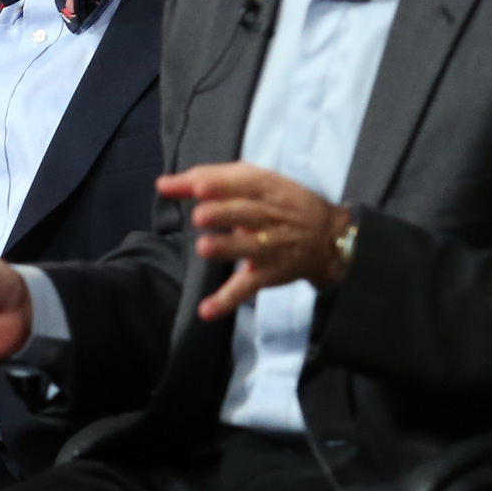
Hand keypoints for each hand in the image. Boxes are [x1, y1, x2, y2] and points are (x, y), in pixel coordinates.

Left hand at [158, 163, 351, 319]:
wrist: (328, 237)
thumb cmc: (279, 202)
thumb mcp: (253, 181)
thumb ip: (207, 179)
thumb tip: (163, 184)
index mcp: (266, 188)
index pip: (244, 183)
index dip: (221, 186)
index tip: (198, 187)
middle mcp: (270, 217)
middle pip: (247, 214)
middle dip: (224, 214)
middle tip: (201, 216)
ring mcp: (269, 247)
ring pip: (248, 248)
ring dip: (227, 249)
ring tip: (205, 248)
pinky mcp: (266, 274)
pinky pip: (246, 287)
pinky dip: (226, 301)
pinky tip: (206, 311)